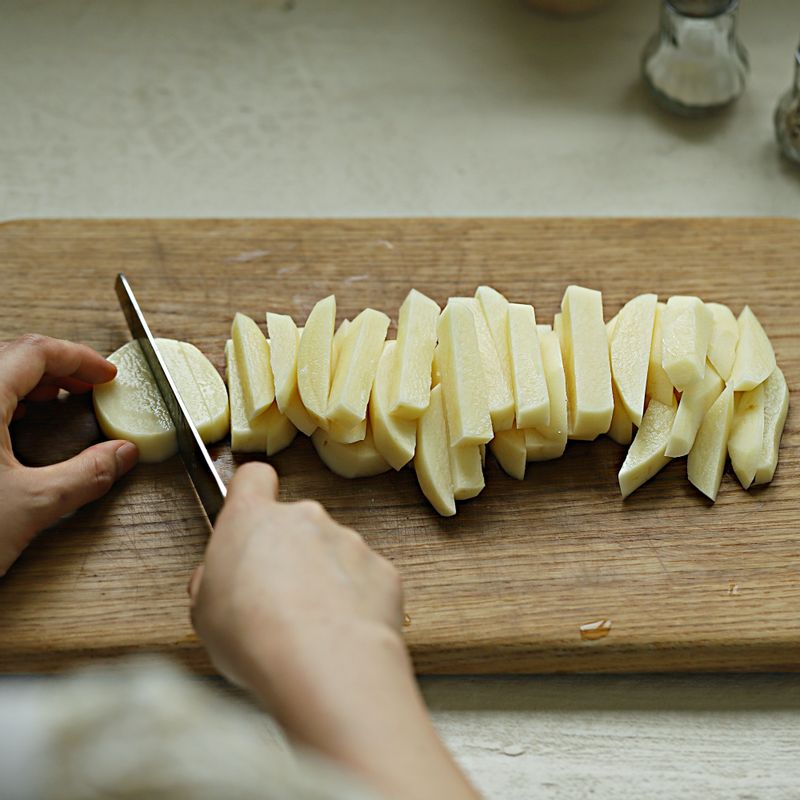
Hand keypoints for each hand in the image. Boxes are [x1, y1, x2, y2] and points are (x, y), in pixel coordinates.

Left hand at [0, 335, 138, 574]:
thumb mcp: (32, 505)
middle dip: (58, 367)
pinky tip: (15, 424)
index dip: (80, 358)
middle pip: (11, 356)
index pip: (36, 352)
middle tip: (88, 385)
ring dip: (28, 382)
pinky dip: (3, 400)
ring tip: (56, 401)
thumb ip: (86, 475)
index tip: (106, 375)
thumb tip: (119, 456)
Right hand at [190, 463, 479, 799]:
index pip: (253, 478)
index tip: (249, 517)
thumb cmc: (256, 637)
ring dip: (324, 580)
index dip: (251, 494)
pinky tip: (343, 635)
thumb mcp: (205, 614)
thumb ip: (212, 582)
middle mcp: (306, 519)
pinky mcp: (383, 570)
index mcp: (254, 520)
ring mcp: (349, 541)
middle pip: (296, 525)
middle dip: (289, 555)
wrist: (324, 662)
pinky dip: (357, 603)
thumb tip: (217, 579)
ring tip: (312, 629)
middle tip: (277, 603)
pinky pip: (365, 581)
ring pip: (333, 554)